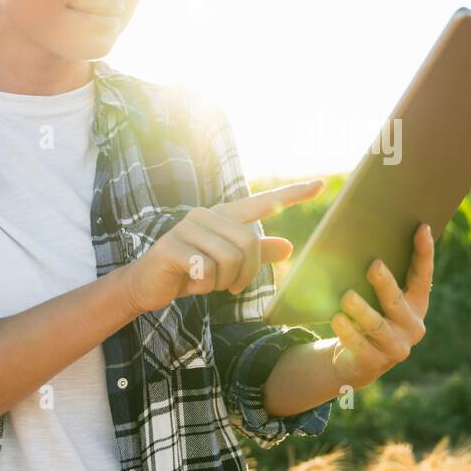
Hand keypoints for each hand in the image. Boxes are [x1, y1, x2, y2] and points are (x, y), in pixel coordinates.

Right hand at [121, 179, 324, 315]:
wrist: (149, 285)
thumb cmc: (192, 271)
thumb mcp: (228, 265)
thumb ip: (257, 254)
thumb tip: (288, 247)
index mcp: (223, 216)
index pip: (263, 202)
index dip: (292, 194)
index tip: (321, 184)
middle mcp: (206, 215)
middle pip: (248, 243)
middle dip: (245, 273)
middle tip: (232, 286)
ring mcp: (187, 228)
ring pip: (229, 259)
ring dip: (222, 282)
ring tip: (206, 282)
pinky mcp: (172, 246)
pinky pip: (206, 271)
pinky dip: (203, 286)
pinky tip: (189, 283)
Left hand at [329, 222, 434, 388]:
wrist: (357, 360)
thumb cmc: (369, 315)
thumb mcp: (378, 297)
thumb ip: (379, 275)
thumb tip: (365, 237)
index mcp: (417, 303)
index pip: (423, 276)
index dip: (424, 252)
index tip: (421, 227)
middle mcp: (411, 325)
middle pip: (397, 301)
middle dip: (385, 283)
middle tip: (373, 265)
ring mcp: (395, 347)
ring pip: (376, 324)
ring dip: (361, 310)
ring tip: (347, 296)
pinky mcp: (375, 363)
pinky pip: (359, 344)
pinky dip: (347, 331)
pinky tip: (337, 319)